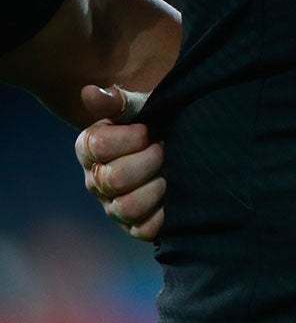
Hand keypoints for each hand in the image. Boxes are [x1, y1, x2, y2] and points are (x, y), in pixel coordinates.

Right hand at [75, 85, 163, 241]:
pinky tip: (174, 195)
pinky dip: (164, 213)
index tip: (147, 130)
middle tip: (164, 148)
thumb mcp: (141, 106)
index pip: (97, 146)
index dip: (129, 137)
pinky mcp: (136, 225)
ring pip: (127, 207)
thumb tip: (91, 92)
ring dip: (157, 187)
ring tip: (170, 171)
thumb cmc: (156, 122)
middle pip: (113, 178)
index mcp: (91, 148)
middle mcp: (96, 180)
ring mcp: (114, 205)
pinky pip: (145, 229)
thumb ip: (116, 100)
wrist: (177, 141)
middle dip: (148, 160)